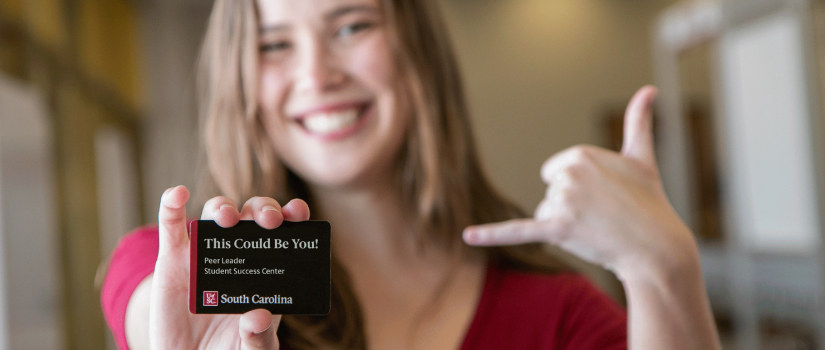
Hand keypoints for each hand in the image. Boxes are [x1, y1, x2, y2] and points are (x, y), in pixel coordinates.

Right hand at [150, 186, 309, 348]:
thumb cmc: (229, 349)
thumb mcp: (251, 349)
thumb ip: (259, 338)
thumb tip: (257, 317)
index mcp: (266, 267)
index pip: (284, 231)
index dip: (292, 215)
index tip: (297, 212)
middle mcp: (239, 251)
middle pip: (252, 215)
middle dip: (263, 209)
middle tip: (269, 221)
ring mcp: (205, 251)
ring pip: (216, 213)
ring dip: (224, 207)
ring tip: (228, 219)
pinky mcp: (173, 259)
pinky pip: (171, 226)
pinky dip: (171, 205)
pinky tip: (178, 193)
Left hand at [463, 86, 697, 278]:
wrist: (656, 247)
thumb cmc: (649, 201)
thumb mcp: (642, 157)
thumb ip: (639, 121)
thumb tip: (649, 88)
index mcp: (579, 155)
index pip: (553, 172)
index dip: (576, 187)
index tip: (603, 194)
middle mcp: (568, 175)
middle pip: (548, 193)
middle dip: (570, 207)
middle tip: (603, 214)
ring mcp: (562, 203)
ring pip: (543, 214)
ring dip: (564, 225)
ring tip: (596, 228)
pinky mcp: (556, 231)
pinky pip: (517, 230)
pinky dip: (491, 235)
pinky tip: (467, 236)